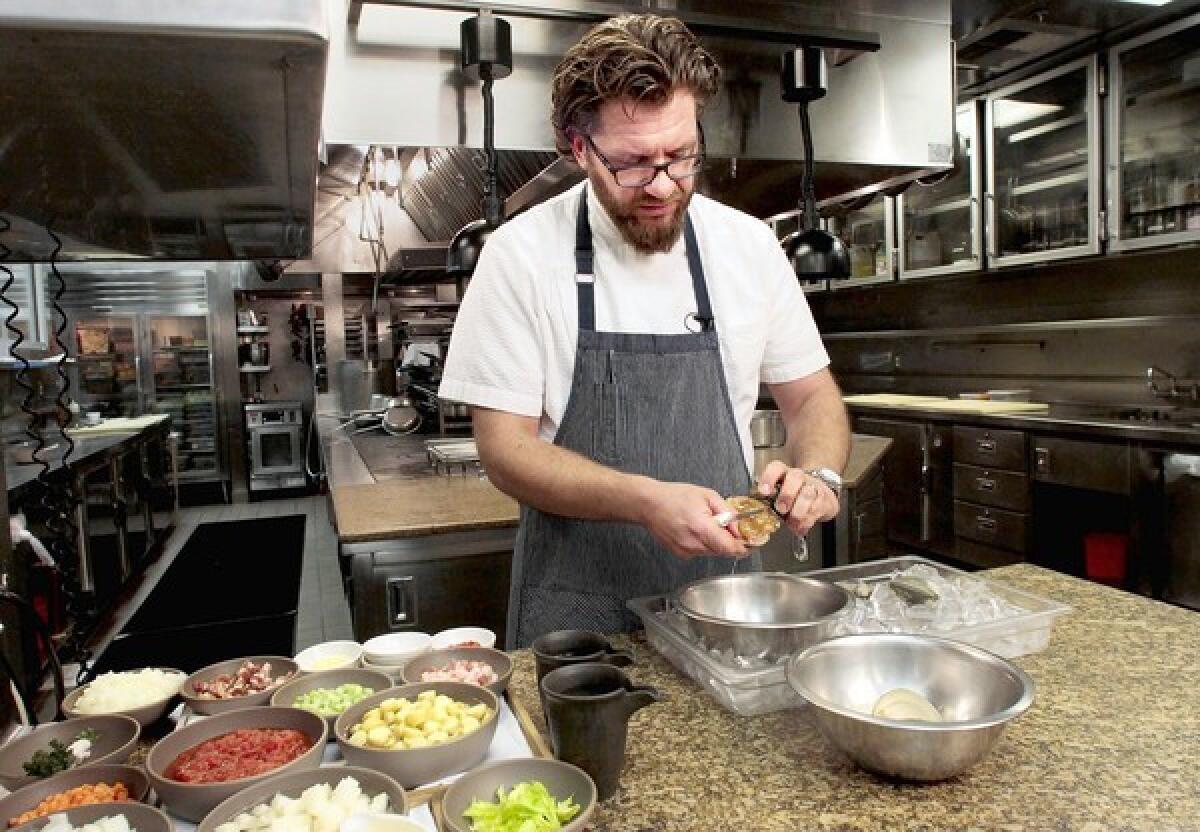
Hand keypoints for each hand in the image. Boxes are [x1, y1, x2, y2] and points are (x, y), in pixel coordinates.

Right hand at [633, 480, 748, 559]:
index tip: (752, 542)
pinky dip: (704, 543)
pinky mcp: (681, 554)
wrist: (648, 504)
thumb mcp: (707, 495)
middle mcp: (694, 545)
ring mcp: (686, 552)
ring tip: (708, 523)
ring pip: (713, 552)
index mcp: (702, 528)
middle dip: (731, 541)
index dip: (745, 547)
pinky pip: (701, 551)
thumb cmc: (675, 496)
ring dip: (717, 541)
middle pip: (723, 551)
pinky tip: (695, 529)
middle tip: (731, 527)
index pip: (731, 548)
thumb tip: (740, 528)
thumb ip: (727, 512)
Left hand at [757, 461, 839, 536]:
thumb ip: (769, 500)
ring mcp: (814, 486)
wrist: (820, 495)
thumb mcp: (779, 496)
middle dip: (787, 495)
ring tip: (792, 523)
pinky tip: (800, 528)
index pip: (776, 468)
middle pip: (795, 477)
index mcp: (783, 473)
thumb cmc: (793, 497)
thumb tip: (758, 512)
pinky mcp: (825, 499)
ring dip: (798, 511)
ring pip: (808, 494)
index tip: (764, 492)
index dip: (769, 478)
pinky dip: (807, 521)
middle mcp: (799, 476)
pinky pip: (817, 509)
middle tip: (781, 509)